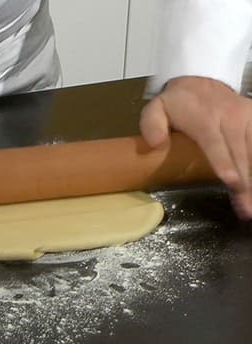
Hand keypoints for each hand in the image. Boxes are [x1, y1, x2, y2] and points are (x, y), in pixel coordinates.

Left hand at [140, 76, 251, 218]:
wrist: (201, 81)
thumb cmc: (176, 103)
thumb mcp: (155, 108)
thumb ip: (152, 124)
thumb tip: (156, 144)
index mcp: (204, 119)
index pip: (216, 143)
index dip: (224, 163)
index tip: (232, 182)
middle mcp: (230, 118)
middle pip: (240, 154)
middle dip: (244, 184)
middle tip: (246, 210)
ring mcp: (247, 118)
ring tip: (250, 205)